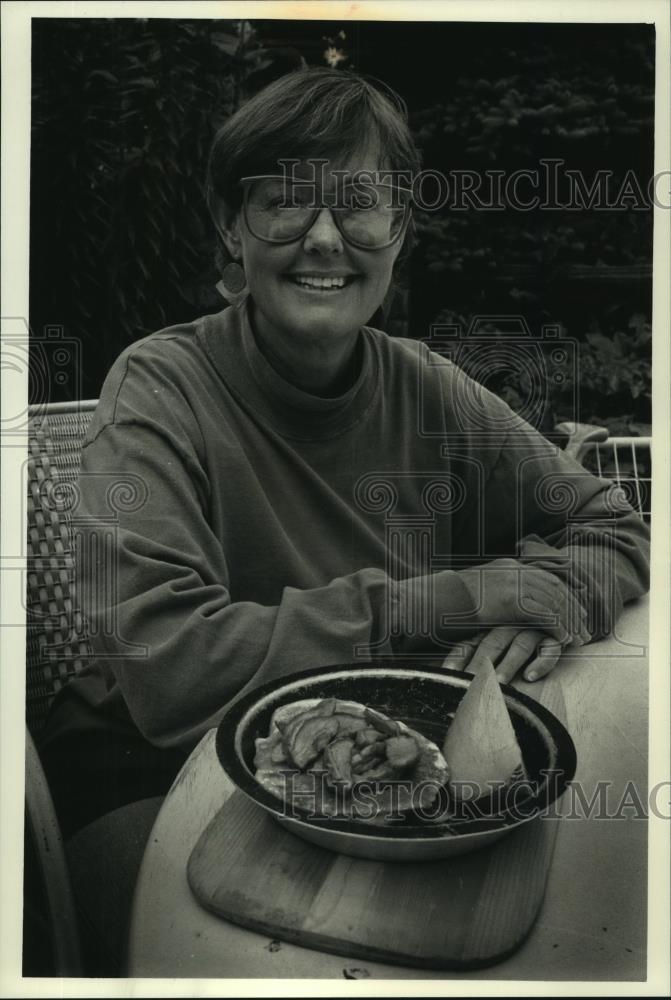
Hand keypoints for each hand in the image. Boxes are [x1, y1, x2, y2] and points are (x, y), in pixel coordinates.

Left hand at [441, 626, 575, 683]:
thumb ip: (474, 657)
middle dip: (481, 664)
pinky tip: (530, 677)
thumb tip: (449, 676)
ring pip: (520, 646)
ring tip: (499, 684)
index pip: (471, 642)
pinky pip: (549, 650)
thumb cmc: (520, 642)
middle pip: (493, 644)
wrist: (560, 624)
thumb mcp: (495, 648)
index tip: (448, 675)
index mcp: (490, 629)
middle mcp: (511, 627)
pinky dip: (540, 663)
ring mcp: (534, 631)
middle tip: (472, 684)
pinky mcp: (557, 639)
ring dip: (509, 665)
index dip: (459, 658)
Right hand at [456, 558, 590, 645]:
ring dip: (570, 621)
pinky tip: (564, 640)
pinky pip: (544, 615)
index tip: (578, 610)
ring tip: (579, 639)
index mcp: (509, 567)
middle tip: (585, 628)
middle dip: (574, 609)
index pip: (547, 578)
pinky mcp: (511, 602)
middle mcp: (515, 572)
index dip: (566, 595)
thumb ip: (498, 592)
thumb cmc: (451, 601)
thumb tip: (507, 604)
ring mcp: (513, 585)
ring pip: (554, 602)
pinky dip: (558, 628)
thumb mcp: (480, 590)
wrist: (434, 600)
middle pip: (555, 589)